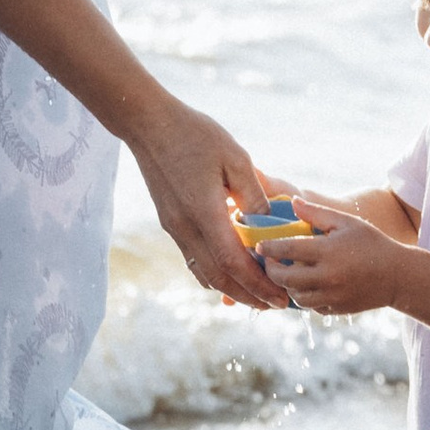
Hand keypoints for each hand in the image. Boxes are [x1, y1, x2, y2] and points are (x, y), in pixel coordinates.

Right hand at [128, 102, 292, 308]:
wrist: (148, 124)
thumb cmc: (195, 134)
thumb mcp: (235, 159)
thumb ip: (253, 195)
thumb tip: (269, 227)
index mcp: (204, 213)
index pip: (233, 263)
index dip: (258, 285)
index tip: (280, 297)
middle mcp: (185, 227)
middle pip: (218, 276)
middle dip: (249, 296)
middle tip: (274, 305)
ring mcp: (174, 227)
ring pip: (203, 271)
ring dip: (231, 288)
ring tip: (256, 295)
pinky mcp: (170, 222)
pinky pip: (193, 258)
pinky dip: (213, 272)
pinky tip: (228, 273)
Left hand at [253, 195, 409, 317]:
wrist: (398, 276)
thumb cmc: (371, 243)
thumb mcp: (346, 222)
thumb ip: (317, 213)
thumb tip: (292, 202)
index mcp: (329, 251)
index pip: (288, 249)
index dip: (268, 247)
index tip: (259, 244)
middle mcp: (328, 276)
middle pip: (285, 278)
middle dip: (270, 270)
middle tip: (268, 261)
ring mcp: (332, 296)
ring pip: (295, 296)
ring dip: (286, 285)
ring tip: (286, 273)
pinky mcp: (336, 309)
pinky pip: (310, 306)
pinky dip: (303, 297)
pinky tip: (304, 285)